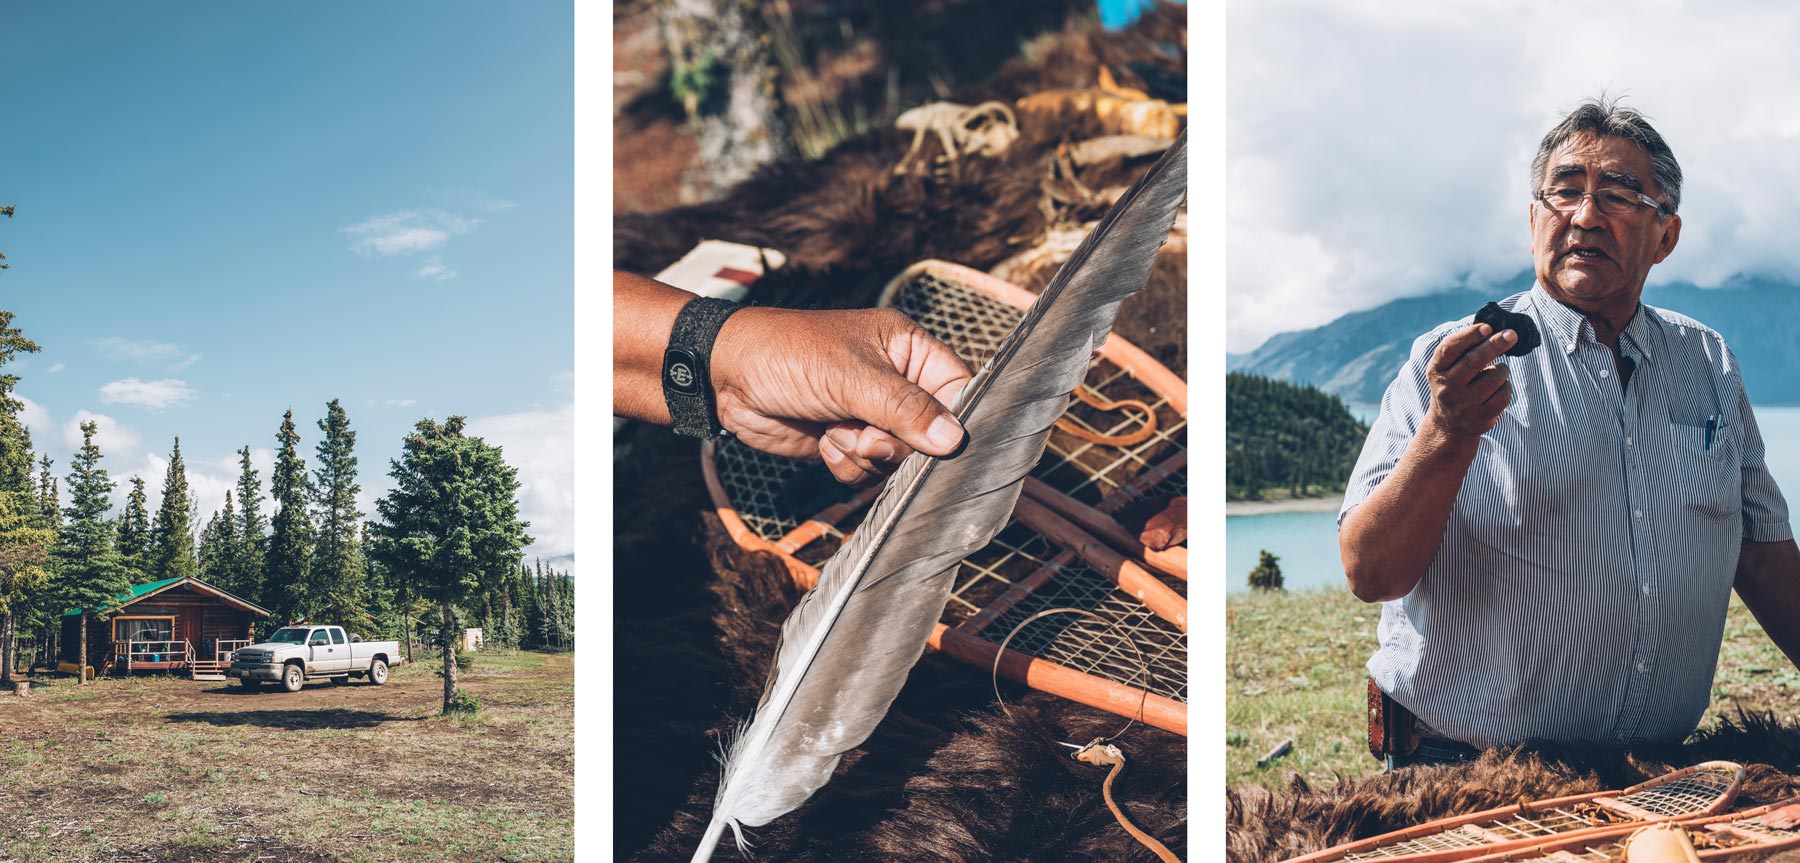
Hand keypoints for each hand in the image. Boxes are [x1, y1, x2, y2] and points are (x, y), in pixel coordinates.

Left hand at [710, 306, 972, 484]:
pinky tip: (824, 441)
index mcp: (907, 349)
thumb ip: (905, 409)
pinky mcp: (847, 441)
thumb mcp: (852, 377)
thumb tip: (955, 438)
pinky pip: (868, 471)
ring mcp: (871, 414)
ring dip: (867, 455)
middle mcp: (895, 382)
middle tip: (866, 435)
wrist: (727, 377)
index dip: (954, 420)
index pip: (957, 389)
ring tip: (836, 431)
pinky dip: (847, 465)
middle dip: (897, 443)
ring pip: (898, 459)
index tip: (943, 446)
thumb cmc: (788, 355)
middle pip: (930, 434)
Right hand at [1425, 323, 1516, 438]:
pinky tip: (1498, 387)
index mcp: (1436, 370)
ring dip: (1502, 369)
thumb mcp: (1446, 368)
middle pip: (1474, 361)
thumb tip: (1490, 329)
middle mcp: (1447, 387)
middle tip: (1511, 334)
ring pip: (1494, 377)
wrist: (1448, 424)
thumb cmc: (1453, 385)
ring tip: (1499, 370)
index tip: (1487, 327)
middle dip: (1495, 344)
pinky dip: (1506, 386)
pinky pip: (1503, 394)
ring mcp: (1463, 404)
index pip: (1450, 348)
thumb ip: (1461, 350)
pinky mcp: (1480, 417)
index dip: (1470, 335)